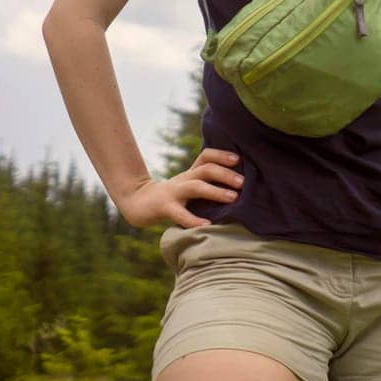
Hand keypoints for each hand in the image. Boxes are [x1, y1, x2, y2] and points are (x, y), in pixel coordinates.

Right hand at [119, 148, 243, 228]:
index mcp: (191, 173)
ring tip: (233, 198)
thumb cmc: (171, 197)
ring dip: (216, 191)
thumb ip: (206, 184)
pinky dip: (194, 220)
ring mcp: (174, 192)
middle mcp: (184, 179)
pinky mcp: (164, 207)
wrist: (137, 202)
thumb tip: (238, 189)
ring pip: (196, 186)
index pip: (206, 156)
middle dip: (225, 174)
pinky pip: (180, 213)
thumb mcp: (188, 185)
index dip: (222, 155)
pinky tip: (206, 226)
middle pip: (206, 169)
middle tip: (243, 183)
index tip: (239, 160)